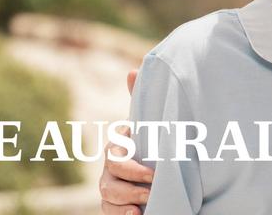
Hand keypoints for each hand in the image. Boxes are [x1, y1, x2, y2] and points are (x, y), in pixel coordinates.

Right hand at [100, 70, 148, 213]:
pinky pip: (109, 211)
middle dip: (131, 184)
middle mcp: (111, 167)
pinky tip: (137, 214)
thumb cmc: (157, 143)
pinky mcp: (114, 205)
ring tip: (147, 202)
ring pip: (108, 195)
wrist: (163, 171)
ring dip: (127, 200)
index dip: (132, 166)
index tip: (155, 173)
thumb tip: (132, 71)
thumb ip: (142, 101)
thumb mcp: (154, 124)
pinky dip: (122, 214)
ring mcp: (110, 186)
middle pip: (110, 178)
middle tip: (154, 188)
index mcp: (120, 146)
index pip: (115, 155)